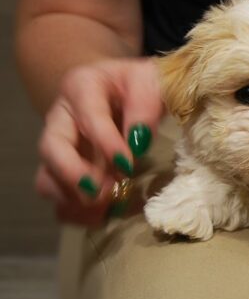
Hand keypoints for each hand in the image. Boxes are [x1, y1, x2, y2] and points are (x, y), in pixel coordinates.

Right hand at [35, 58, 162, 224]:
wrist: (128, 89)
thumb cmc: (139, 85)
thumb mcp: (150, 83)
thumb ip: (145, 107)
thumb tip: (137, 141)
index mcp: (82, 87)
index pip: (88, 116)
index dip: (106, 143)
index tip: (128, 165)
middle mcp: (62, 118)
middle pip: (50, 148)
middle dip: (74, 174)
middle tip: (105, 192)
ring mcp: (61, 147)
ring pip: (47, 177)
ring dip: (74, 198)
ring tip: (107, 207)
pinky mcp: (67, 171)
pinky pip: (60, 197)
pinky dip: (78, 212)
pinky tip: (105, 215)